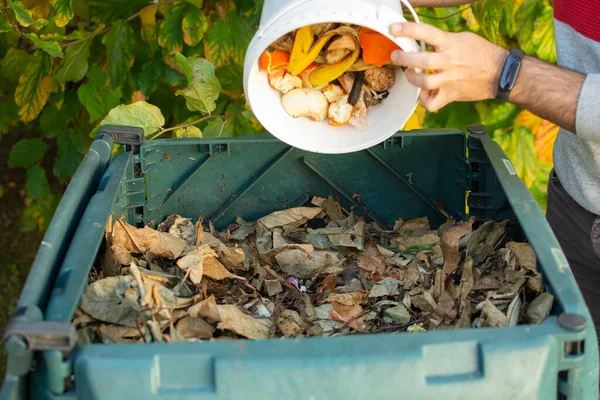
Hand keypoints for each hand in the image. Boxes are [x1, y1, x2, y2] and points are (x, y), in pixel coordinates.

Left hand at [389, 22, 507, 111]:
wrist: (501, 73)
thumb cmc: (482, 54)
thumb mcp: (463, 39)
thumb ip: (443, 40)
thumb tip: (423, 41)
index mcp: (452, 44)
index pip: (427, 32)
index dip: (409, 29)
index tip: (394, 28)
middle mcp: (450, 61)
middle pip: (421, 61)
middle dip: (404, 58)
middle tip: (396, 56)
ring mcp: (450, 80)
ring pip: (424, 82)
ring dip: (412, 78)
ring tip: (409, 74)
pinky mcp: (451, 94)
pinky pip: (432, 103)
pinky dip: (425, 100)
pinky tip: (425, 93)